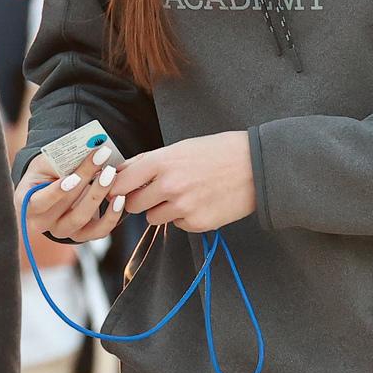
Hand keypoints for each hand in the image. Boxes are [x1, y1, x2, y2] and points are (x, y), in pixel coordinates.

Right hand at [17, 148, 123, 254]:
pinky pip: (98, 231)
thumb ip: (60, 161)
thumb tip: (87, 152)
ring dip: (99, 196)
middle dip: (85, 182)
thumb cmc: (47, 172)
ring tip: (111, 175)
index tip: (74, 178)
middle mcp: (42, 223)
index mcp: (26, 204)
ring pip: (82, 219)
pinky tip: (120, 198)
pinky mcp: (82, 236)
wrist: (52, 186)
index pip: (39, 203)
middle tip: (101, 161)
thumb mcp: (46, 162)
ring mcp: (62, 231)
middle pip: (65, 209)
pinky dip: (112, 216)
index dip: (56, 193)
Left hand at [108, 132, 253, 233]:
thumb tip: (122, 172)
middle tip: (153, 192)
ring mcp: (183, 207)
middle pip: (132, 204)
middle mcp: (169, 186)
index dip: (117, 187)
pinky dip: (183, 217)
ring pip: (152, 218)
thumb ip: (149, 161)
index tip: (118, 189)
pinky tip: (200, 202)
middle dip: (139, 200)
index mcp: (162, 162)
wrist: (255, 167)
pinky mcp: (197, 223)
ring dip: (161, 210)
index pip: (121, 182)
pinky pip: (176, 225)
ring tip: (182, 195)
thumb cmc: (218, 152)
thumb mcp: (180, 148)